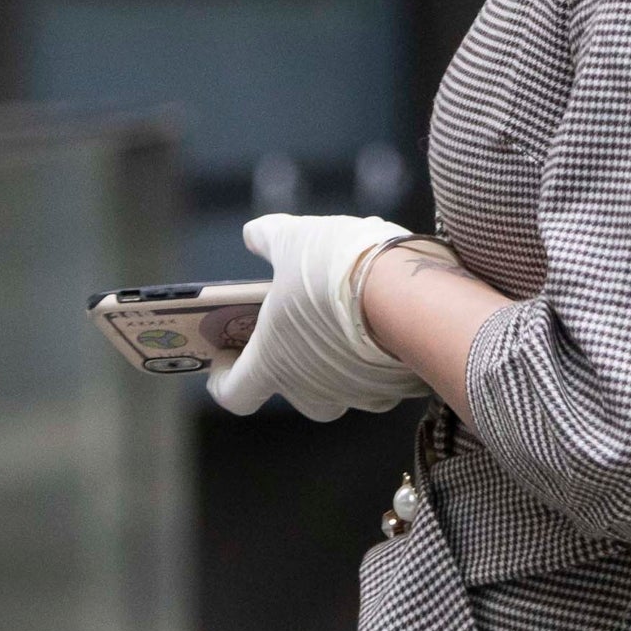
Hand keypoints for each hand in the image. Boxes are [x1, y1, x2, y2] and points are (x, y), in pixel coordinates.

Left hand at [206, 214, 432, 421]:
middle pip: (294, 392)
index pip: (235, 393)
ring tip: (343, 317)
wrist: (406, 292)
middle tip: (295, 330)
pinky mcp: (394, 388)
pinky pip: (378, 378)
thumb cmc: (333, 270)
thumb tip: (253, 236)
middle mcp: (312, 390)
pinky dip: (374, 357)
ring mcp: (356, 394)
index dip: (225, 380)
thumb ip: (268, 238)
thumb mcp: (292, 238)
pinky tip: (381, 323)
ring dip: (336, 360)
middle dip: (292, 366)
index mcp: (273, 362)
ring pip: (340, 386)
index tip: (223, 363)